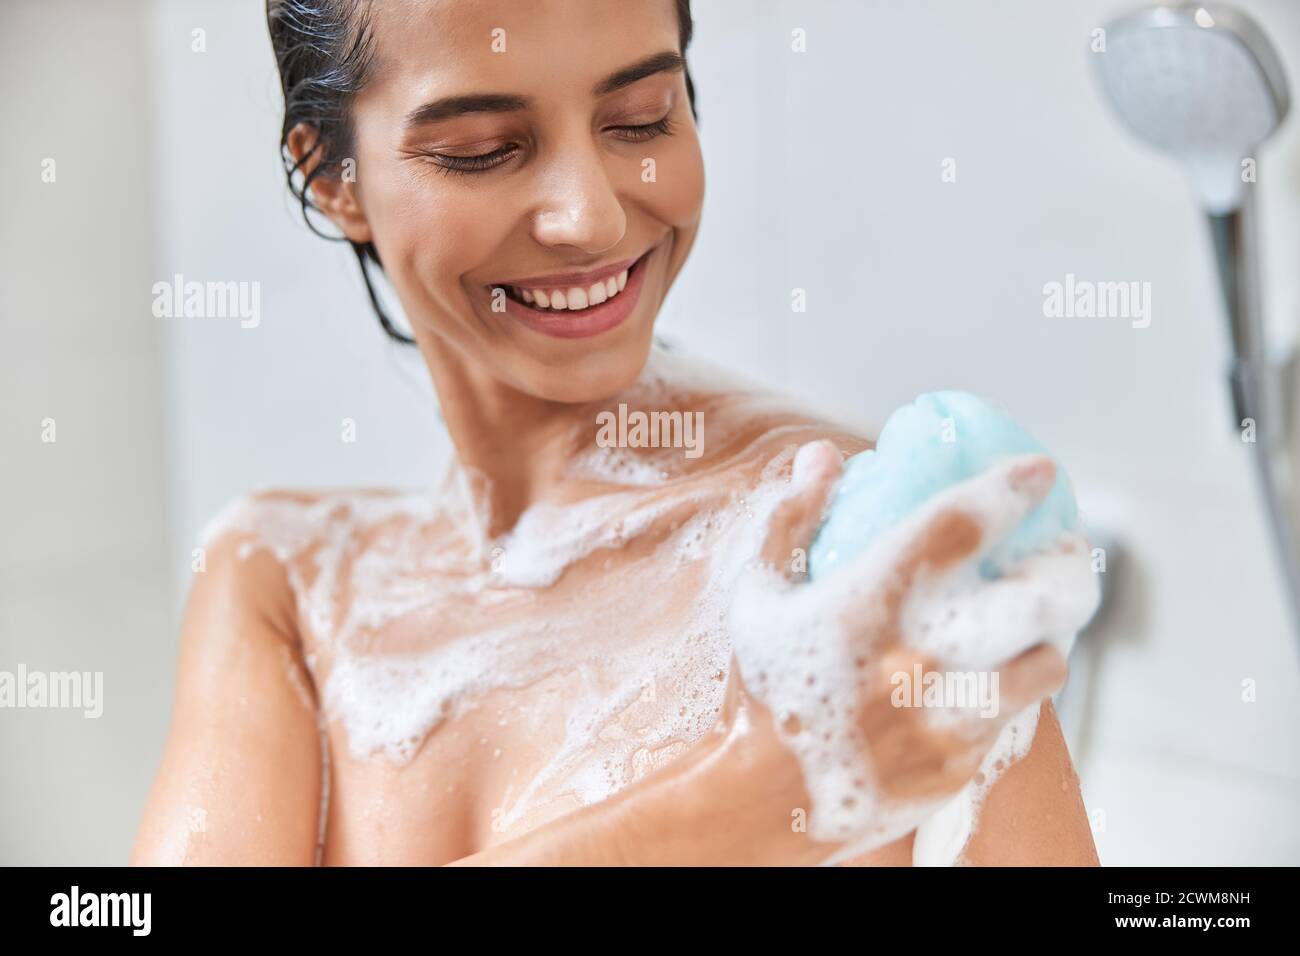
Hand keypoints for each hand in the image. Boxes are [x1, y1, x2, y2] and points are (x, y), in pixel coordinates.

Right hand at [717, 441, 1099, 851]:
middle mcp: (922, 655)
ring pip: (1046, 661)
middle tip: (1061, 557)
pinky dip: (1013, 690)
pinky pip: (1018, 715)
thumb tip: (823, 455)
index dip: (1009, 489)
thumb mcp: (759, 593)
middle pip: (1039, 600)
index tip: (1038, 473)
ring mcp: (950, 714)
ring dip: (1043, 638)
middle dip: (1065, 570)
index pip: (960, 525)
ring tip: (1028, 627)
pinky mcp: (963, 761)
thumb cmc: (759, 686)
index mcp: (870, 601)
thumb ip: (791, 518)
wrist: (763, 798)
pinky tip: (989, 680)